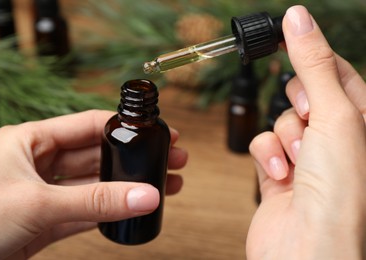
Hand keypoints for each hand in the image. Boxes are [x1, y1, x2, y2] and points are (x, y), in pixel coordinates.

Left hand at [0, 110, 187, 259]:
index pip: (89, 124)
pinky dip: (110, 211)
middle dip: (134, 158)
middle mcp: (40, 162)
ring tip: (164, 184)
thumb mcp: (36, 203)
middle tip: (169, 160)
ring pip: (96, 184)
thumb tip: (144, 196)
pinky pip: (86, 210)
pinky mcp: (46, 220)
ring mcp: (45, 192)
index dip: (126, 127)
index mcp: (32, 140)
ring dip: (127, 186)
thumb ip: (94, 201)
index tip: (158, 132)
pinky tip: (134, 207)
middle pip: (98, 155)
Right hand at [248, 5, 365, 258]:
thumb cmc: (340, 191)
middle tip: (309, 120)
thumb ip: (312, 63)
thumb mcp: (333, 113)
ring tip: (298, 161)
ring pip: (280, 121)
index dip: (314, 55)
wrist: (307, 247)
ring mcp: (306, 157)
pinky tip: (281, 175)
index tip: (290, 34)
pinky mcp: (279, 173)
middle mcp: (336, 139)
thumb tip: (298, 18)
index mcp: (362, 121)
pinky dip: (268, 157)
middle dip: (299, 106)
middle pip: (303, 95)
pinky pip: (264, 145)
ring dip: (284, 138)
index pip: (337, 71)